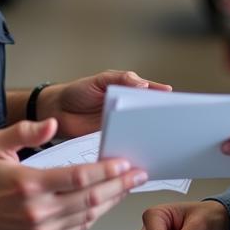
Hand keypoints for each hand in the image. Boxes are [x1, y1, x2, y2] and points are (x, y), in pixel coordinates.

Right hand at [0, 119, 146, 229]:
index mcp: (28, 184)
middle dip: (119, 185)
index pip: (77, 178)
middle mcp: (37, 211)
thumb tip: (52, 123)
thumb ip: (26, 131)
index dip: (105, 171)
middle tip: (139, 173)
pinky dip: (96, 214)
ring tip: (129, 185)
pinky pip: (78, 228)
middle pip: (90, 199)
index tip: (125, 162)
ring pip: (88, 217)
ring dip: (112, 200)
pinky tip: (106, 200)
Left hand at [41, 70, 172, 140]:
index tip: (172, 101)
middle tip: (169, 122)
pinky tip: (139, 149)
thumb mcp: (99, 80)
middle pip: (147, 113)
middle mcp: (127, 108)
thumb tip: (143, 84)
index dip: (160, 97)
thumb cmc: (78, 91)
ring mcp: (121, 124)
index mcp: (127, 90)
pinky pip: (126, 142)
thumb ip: (121, 79)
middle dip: (158, 117)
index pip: (148, 93)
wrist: (56, 111)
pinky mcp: (112, 139)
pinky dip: (133, 145)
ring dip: (147, 133)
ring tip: (158, 138)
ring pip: (139, 129)